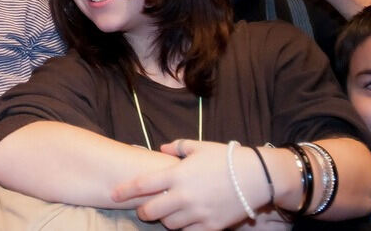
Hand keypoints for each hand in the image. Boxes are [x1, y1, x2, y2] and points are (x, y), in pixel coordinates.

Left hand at [113, 140, 267, 230]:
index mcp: (177, 174)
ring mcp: (197, 213)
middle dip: (143, 211)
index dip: (124, 190)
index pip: (142, 185)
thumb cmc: (227, 158)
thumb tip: (161, 149)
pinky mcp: (210, 226)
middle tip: (143, 209)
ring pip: (168, 224)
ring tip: (168, 213)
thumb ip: (176, 147)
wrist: (257, 177)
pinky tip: (185, 220)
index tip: (113, 194)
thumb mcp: (199, 146)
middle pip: (151, 211)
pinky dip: (183, 228)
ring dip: (164, 219)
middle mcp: (184, 196)